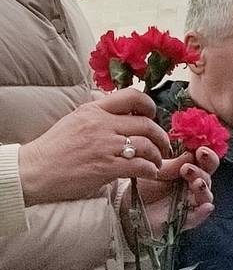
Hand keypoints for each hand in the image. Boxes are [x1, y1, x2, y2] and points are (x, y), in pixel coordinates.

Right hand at [16, 87, 171, 204]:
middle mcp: (101, 124)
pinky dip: (150, 170)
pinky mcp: (106, 166)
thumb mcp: (74, 120)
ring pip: (147, 145)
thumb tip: (116, 106)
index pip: (131, 96)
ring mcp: (104, 145)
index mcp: (93, 110)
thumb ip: (97, 114)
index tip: (153, 116)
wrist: (33, 170)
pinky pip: (140, 165)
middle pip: (146, 123)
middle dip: (161, 137)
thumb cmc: (54, 149)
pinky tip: (148, 172)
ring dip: (157, 156)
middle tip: (162, 146)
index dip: (149, 105)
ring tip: (155, 162)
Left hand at [121, 146, 219, 240]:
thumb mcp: (154, 170)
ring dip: (203, 187)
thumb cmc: (142, 185)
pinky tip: (206, 207)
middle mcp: (193, 186)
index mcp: (188, 171)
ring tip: (195, 182)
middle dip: (206, 168)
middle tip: (193, 163)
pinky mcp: (185, 219)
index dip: (207, 155)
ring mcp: (191, 203)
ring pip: (206, 195)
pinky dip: (203, 212)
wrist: (126, 206)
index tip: (201, 149)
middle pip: (207, 176)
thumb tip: (191, 154)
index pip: (204, 161)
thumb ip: (172, 164)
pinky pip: (198, 217)